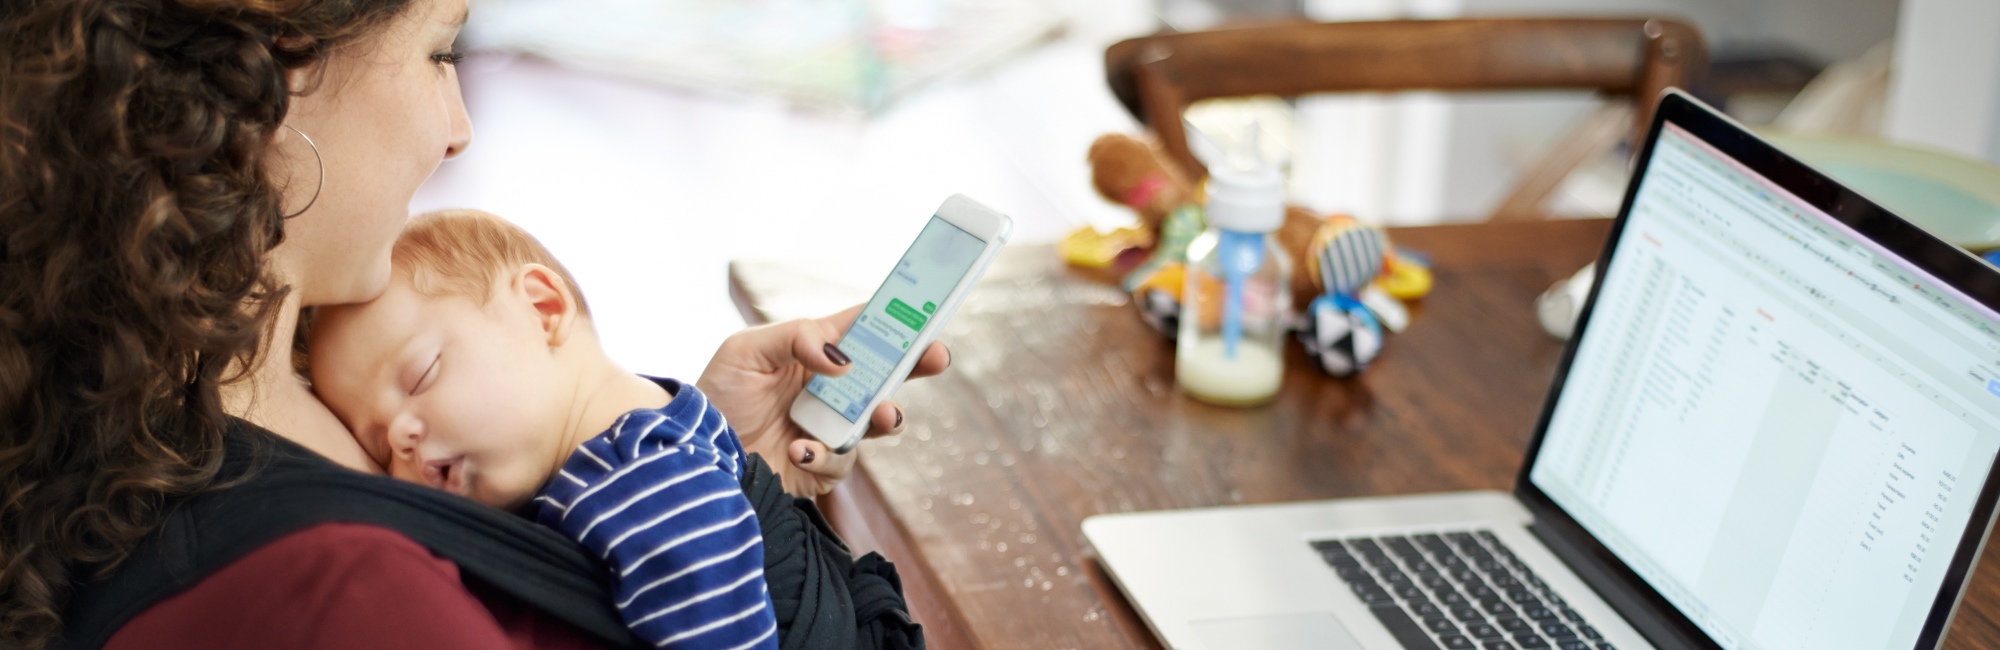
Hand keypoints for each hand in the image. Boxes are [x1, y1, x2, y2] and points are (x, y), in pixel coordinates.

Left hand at [697, 304, 949, 496]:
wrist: (693, 457)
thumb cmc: (715, 397)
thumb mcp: (745, 351)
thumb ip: (796, 338)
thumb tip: (844, 359)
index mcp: (812, 353)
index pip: (861, 329)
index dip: (896, 319)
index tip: (925, 313)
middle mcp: (828, 390)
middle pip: (886, 373)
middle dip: (917, 363)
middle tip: (937, 357)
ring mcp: (829, 429)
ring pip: (877, 421)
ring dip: (888, 416)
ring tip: (884, 414)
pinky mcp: (821, 468)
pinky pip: (841, 462)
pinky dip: (825, 456)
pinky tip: (798, 450)